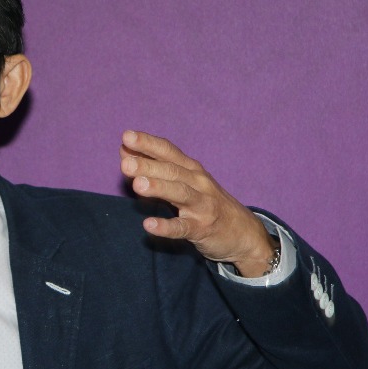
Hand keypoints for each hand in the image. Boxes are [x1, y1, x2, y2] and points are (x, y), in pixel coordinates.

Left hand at [120, 130, 276, 276]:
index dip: (148, 143)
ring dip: (159, 188)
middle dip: (148, 165)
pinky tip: (149, 225)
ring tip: (137, 185)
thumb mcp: (184, 181)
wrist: (244, 233)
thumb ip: (154, 167)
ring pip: (179, 194)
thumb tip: (123, 150)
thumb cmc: (206, 202)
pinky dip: (166, 226)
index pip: (168, 151)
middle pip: (172, 171)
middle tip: (125, 163)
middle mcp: (198, 183)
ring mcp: (202, 206)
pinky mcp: (202, 229)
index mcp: (191, 169)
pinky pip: (183, 227)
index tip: (127, 136)